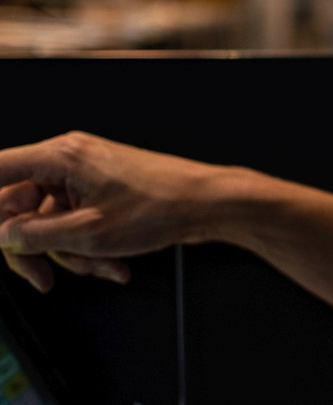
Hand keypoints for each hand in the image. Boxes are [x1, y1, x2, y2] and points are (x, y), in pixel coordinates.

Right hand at [0, 132, 223, 291]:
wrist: (208, 204)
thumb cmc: (161, 205)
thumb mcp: (88, 232)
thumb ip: (33, 235)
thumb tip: (1, 235)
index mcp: (61, 157)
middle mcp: (70, 160)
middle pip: (20, 207)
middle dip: (35, 248)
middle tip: (44, 279)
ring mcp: (86, 177)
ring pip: (52, 222)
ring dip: (72, 252)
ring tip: (103, 265)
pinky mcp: (102, 192)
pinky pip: (78, 223)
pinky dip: (91, 246)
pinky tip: (113, 264)